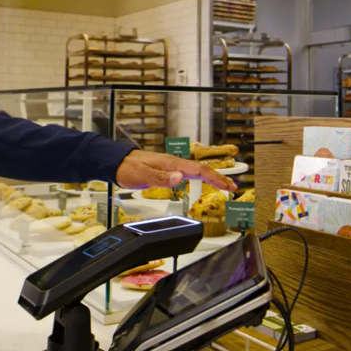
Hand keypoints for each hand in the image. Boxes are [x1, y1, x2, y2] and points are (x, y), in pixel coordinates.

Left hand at [115, 150, 237, 191]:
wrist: (117, 162)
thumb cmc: (128, 168)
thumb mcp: (144, 175)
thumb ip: (163, 178)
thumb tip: (181, 177)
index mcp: (172, 164)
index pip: (199, 171)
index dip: (216, 179)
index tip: (228, 186)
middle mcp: (175, 163)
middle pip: (202, 170)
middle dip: (219, 178)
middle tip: (233, 188)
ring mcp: (172, 166)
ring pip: (197, 171)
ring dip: (211, 177)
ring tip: (223, 185)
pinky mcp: (168, 170)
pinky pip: (189, 173)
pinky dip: (200, 177)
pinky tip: (202, 181)